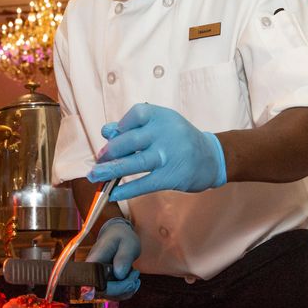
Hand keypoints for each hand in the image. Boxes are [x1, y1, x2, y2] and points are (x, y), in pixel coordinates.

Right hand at [86, 217, 140, 300]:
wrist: (118, 236)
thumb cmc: (122, 237)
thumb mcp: (127, 243)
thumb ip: (123, 257)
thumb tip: (119, 274)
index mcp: (93, 261)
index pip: (95, 282)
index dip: (109, 289)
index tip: (129, 282)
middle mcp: (91, 273)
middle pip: (103, 292)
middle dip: (123, 288)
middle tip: (136, 273)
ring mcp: (97, 280)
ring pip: (110, 296)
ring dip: (127, 290)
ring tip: (135, 274)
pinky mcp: (104, 284)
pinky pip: (114, 295)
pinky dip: (126, 291)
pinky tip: (133, 281)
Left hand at [88, 104, 226, 201]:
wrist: (212, 158)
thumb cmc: (180, 140)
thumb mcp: (162, 126)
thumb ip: (135, 128)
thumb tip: (106, 132)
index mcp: (163, 117)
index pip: (136, 114)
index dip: (121, 125)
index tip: (111, 136)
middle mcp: (166, 133)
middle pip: (131, 141)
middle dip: (110, 151)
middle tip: (99, 160)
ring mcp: (169, 155)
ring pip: (135, 162)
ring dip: (111, 170)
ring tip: (95, 176)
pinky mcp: (171, 176)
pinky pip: (145, 183)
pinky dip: (128, 189)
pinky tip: (114, 193)